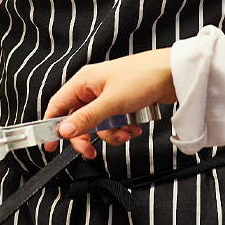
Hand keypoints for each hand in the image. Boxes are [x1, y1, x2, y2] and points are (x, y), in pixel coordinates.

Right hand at [42, 48, 177, 159]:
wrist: (174, 73)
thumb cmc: (143, 77)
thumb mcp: (112, 102)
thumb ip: (87, 118)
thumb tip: (64, 130)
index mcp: (84, 81)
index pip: (58, 105)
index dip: (52, 126)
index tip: (50, 146)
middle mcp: (93, 88)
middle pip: (78, 120)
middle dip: (87, 136)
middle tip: (91, 150)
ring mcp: (108, 96)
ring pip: (98, 125)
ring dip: (111, 133)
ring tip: (126, 131)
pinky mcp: (122, 103)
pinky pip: (114, 123)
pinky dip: (122, 128)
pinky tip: (134, 126)